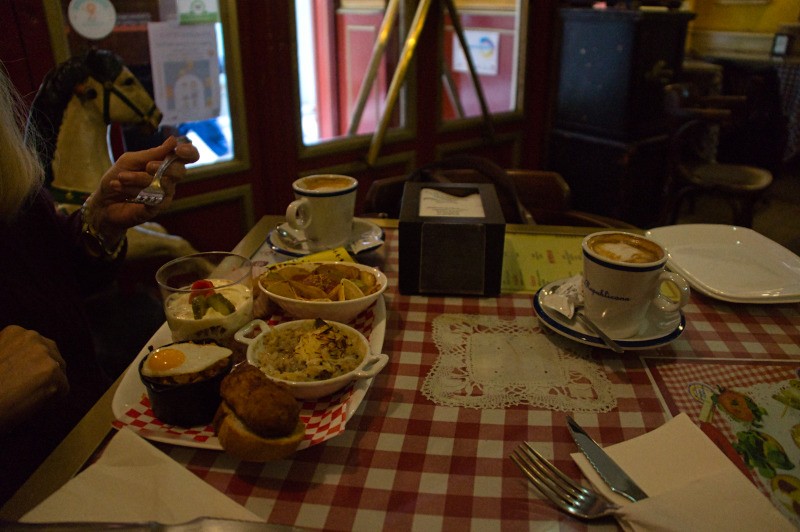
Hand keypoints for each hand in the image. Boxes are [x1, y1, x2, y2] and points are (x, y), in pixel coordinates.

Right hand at [0, 326, 68, 431]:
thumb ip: (13, 352)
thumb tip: (30, 362)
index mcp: (15, 332)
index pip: (38, 348)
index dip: (30, 366)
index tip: (17, 377)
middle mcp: (32, 337)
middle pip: (53, 357)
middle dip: (43, 374)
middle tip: (24, 390)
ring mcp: (44, 353)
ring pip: (60, 372)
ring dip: (48, 386)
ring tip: (25, 396)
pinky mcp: (53, 372)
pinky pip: (63, 389)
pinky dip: (51, 400)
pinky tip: (30, 404)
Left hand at [84, 136, 200, 242]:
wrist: (103, 201)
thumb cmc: (118, 178)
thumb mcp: (131, 160)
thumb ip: (152, 153)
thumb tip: (174, 140)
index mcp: (166, 163)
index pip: (189, 157)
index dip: (190, 152)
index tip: (178, 150)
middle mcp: (170, 179)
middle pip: (180, 171)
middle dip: (162, 167)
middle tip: (147, 166)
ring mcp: (165, 195)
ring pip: (163, 184)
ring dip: (138, 178)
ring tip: (120, 178)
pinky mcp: (157, 208)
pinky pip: (154, 198)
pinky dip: (133, 190)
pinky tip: (119, 187)